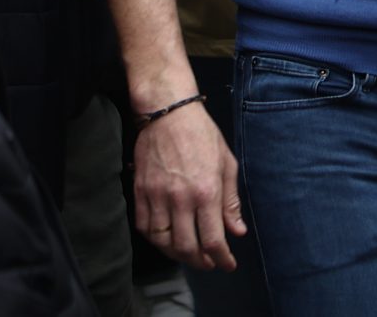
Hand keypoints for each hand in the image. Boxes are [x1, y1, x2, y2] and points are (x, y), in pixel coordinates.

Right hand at [132, 96, 245, 269]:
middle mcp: (180, 198)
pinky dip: (155, 239)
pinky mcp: (140, 191)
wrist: (168, 111)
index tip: (227, 264)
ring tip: (187, 253)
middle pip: (186, 248)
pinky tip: (166, 238)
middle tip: (208, 262)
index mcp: (206, 191)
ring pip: (162, 241)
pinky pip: (144, 227)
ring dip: (176, 254)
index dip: (221, 259)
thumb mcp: (227, 163)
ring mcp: (157, 196)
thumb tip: (236, 231)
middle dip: (200, 262)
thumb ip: (230, 201)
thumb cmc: (202, 134)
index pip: (213, 240)